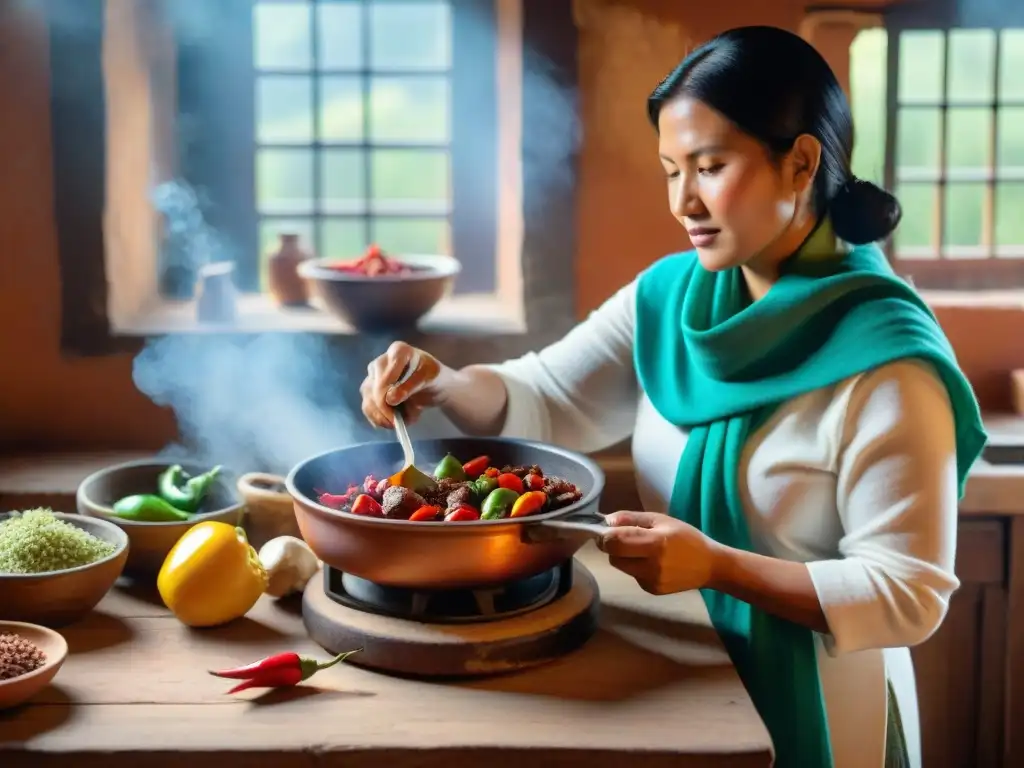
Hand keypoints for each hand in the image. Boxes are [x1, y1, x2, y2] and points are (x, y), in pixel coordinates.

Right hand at [359, 342, 444, 427]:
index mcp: (399, 351)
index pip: (392, 362)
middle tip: (396, 422)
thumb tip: (390, 399)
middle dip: (384, 406)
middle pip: (375, 384)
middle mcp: (381, 362)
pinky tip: (390, 424)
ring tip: (398, 424)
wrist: (431, 386)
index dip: (390, 379)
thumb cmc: (432, 377)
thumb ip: (411, 386)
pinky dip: (378, 419)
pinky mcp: (370, 392)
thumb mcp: (430, 378)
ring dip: (381, 416)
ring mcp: (373, 377)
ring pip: (369, 398)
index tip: (392, 399)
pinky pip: (368, 407)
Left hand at [597, 511, 722, 594]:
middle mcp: (651, 566)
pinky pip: (632, 575)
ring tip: (642, 550)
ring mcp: (651, 581)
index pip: (614, 542)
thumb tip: (606, 520)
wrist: (710, 565)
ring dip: (623, 557)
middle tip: (623, 538)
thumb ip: (631, 519)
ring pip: (621, 567)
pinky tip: (653, 563)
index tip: (607, 530)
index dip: (605, 536)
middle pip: (613, 557)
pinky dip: (635, 567)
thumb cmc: (686, 537)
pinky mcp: (651, 590)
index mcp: (655, 543)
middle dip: (612, 546)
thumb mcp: (661, 520)